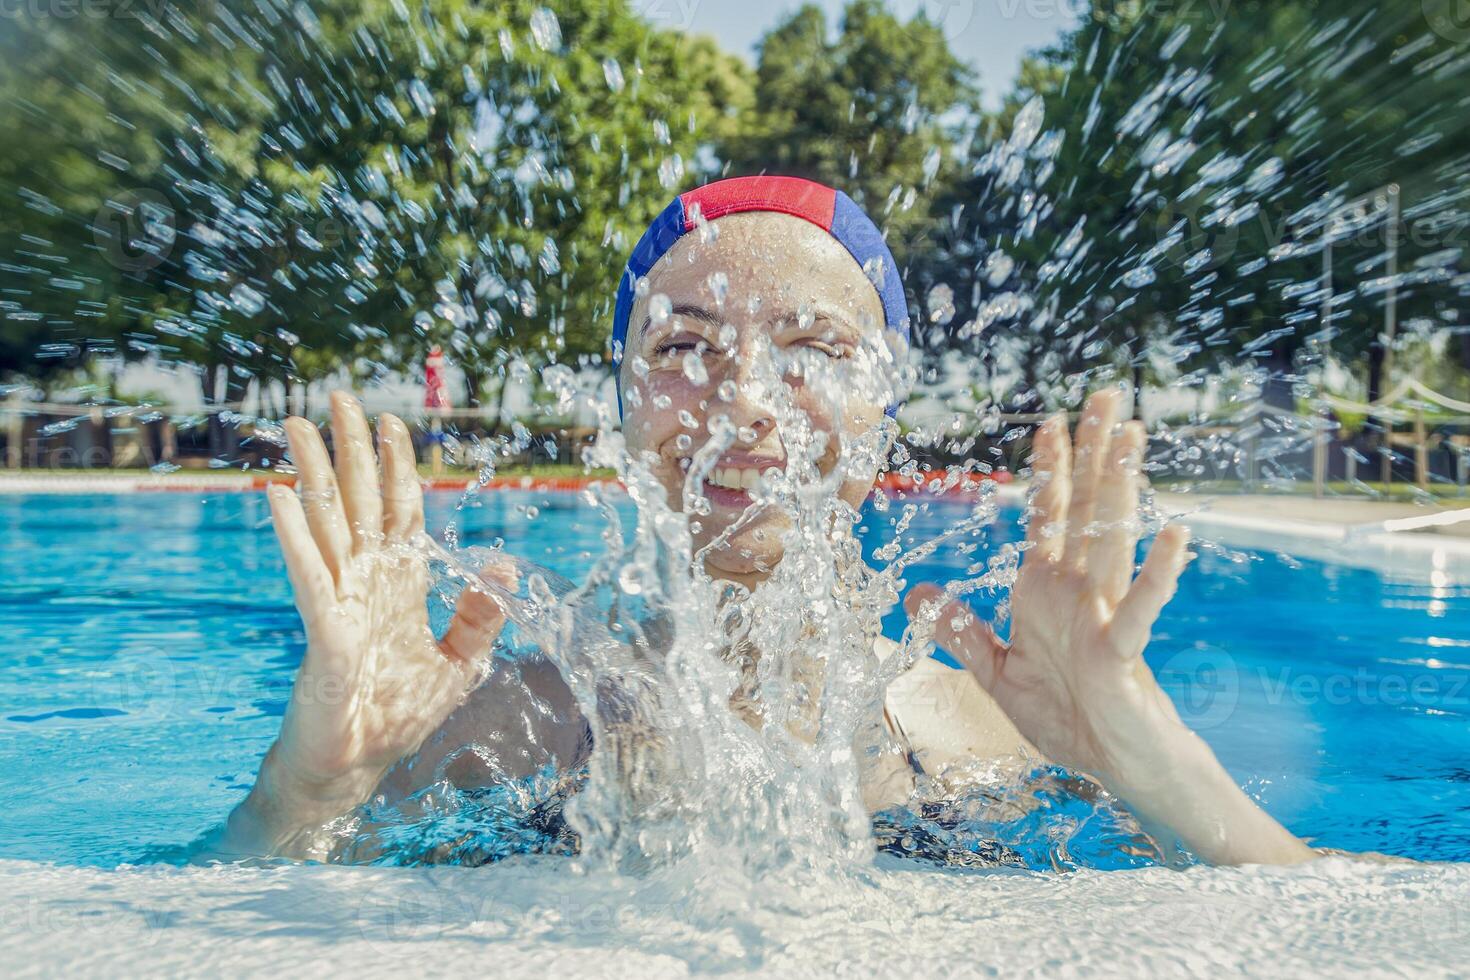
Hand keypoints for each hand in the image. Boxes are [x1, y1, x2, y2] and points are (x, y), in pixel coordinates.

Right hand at [247, 392, 509, 842]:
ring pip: (326, 525)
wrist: (353, 767)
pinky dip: (294, 534)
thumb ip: (478, 615)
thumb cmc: (396, 717)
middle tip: (338, 398)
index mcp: (398, 587)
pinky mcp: (324, 631)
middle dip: (350, 451)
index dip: (398, 467)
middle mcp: (364, 583)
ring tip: (296, 428)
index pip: (400, 512)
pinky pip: (308, 573)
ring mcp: (338, 602)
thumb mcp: (457, 664)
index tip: (393, 423)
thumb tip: (504, 564)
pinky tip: (279, 495)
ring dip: (312, 475)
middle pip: (358, 503)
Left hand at [905, 389, 1191, 791]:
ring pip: (1112, 539)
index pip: (1048, 515)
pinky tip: (1174, 535)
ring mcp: (1103, 616)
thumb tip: (917, 593)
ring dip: (1121, 488)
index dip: (1049, 469)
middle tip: (1105, 396)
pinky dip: (1159, 574)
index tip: (1050, 422)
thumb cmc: (1065, 717)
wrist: (1109, 767)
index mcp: (1046, 590)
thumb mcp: (996, 671)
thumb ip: (961, 631)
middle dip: (1092, 453)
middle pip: (1086, 509)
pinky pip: (1141, 607)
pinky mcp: (1121, 652)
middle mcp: (1077, 591)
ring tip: (1131, 437)